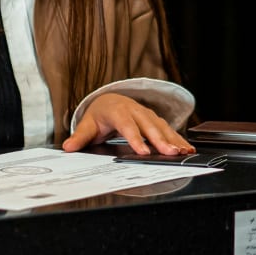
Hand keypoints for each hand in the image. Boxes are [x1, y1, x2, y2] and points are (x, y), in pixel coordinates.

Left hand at [62, 93, 193, 155]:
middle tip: (170, 153)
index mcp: (118, 111)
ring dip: (173, 139)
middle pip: (149, 126)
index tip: (143, 152)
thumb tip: (68, 148)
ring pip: (162, 127)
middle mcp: (135, 111)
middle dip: (160, 140)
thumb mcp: (88, 125)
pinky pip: (168, 129)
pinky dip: (178, 138)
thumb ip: (80, 137)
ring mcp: (147, 114)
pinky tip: (187, 148)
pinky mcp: (155, 120)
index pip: (127, 126)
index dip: (135, 138)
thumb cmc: (100, 115)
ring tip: (183, 152)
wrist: (110, 101)